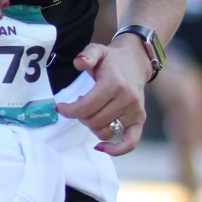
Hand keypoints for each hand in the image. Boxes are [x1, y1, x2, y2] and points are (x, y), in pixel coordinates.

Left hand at [67, 37, 147, 154]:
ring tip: (92, 112)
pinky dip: (116, 149)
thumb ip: (87, 55)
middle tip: (79, 105)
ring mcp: (134, 110)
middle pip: (93, 121)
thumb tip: (79, 62)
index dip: (69, 111)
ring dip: (92, 126)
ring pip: (104, 131)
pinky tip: (102, 147)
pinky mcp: (140, 119)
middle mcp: (126, 98)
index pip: (85, 107)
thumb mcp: (97, 51)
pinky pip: (130, 142)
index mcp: (114, 83)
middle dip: (80, 116)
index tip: (61, 107)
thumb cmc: (111, 60)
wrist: (135, 62)